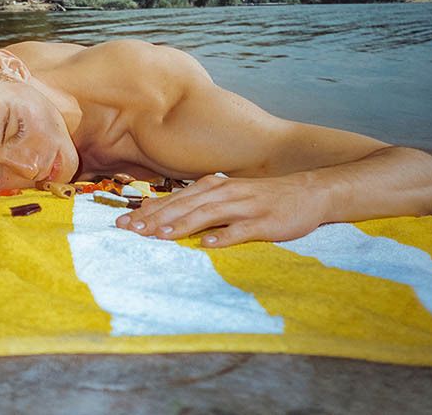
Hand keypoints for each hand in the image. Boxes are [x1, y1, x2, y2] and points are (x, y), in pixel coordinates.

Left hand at [114, 174, 328, 246]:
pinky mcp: (265, 221)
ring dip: (182, 225)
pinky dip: (224, 236)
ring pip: (208, 214)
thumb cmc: (260, 198)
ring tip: (161, 237)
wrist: (309, 192)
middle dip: (156, 219)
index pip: (173, 199)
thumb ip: (194, 203)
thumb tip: (158, 212)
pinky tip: (207, 244)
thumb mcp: (224, 195)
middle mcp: (224, 192)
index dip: (147, 212)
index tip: (122, 224)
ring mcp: (245, 205)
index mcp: (212, 187)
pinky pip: (242, 229)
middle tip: (131, 232)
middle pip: (184, 206)